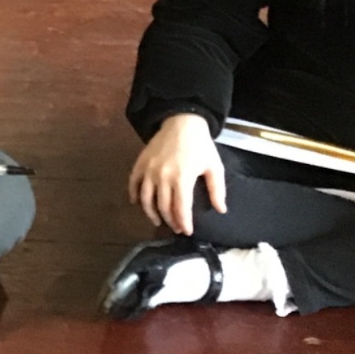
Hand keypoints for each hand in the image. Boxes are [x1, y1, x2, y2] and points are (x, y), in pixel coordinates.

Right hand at [128, 112, 225, 235]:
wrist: (182, 121)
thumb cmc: (201, 145)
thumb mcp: (214, 166)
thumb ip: (217, 189)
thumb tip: (221, 210)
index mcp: (182, 178)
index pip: (181, 208)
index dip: (184, 223)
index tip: (187, 231)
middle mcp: (163, 176)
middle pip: (163, 207)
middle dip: (170, 221)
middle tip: (176, 228)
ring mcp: (149, 170)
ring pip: (146, 199)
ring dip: (151, 214)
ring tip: (158, 221)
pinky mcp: (141, 163)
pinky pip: (133, 184)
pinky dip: (134, 196)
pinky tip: (138, 204)